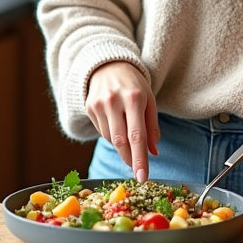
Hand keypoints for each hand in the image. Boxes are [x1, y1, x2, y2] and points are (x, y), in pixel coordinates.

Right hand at [85, 61, 159, 181]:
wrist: (108, 64)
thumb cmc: (134, 84)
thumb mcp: (149, 99)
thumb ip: (152, 126)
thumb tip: (154, 152)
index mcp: (134, 98)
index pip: (137, 135)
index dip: (140, 159)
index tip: (142, 177)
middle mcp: (114, 101)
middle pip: (120, 141)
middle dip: (130, 159)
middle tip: (137, 172)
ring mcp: (98, 104)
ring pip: (110, 138)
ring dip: (122, 146)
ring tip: (129, 138)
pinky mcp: (88, 107)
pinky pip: (102, 131)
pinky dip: (112, 136)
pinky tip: (117, 126)